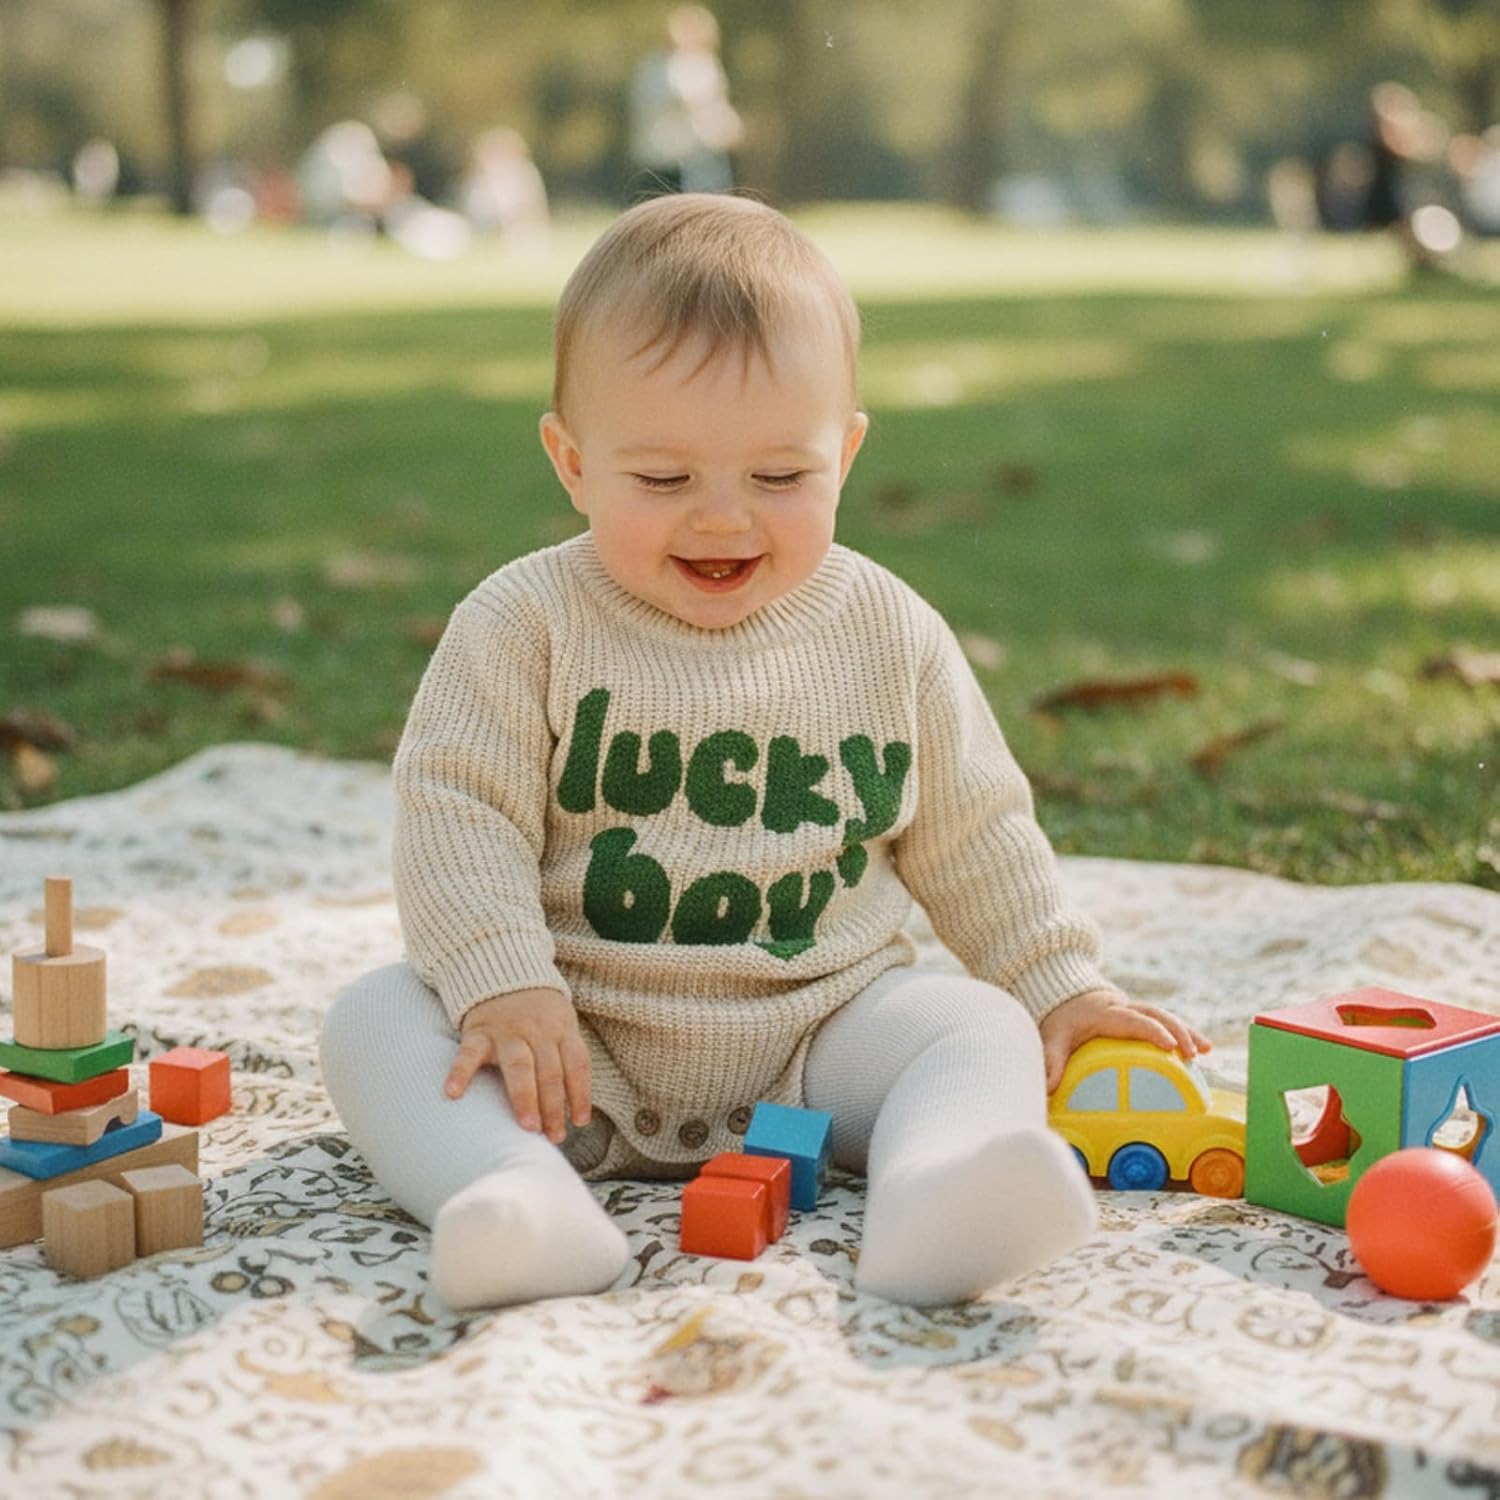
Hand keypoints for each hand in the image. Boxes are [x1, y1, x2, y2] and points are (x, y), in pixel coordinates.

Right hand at [445, 987, 591, 1142]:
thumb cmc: (538, 1010)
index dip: (580, 1094)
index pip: (576, 1065)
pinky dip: (460, 1072)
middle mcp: (537, 1031)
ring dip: (525, 1098)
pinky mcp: (478, 1031)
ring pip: (520, 1066)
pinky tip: (452, 1093)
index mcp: (561, 1029)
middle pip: (550, 1072)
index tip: (579, 1122)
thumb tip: (573, 1107)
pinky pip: (468, 1053)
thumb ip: (565, 1056)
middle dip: (554, 1107)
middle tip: (553, 1136)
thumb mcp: (560, 1024)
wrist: (504, 970)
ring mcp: (507, 1031)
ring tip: (528, 1126)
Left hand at [1038, 988, 1210, 1094]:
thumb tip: (1048, 1087)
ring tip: (1205, 1051)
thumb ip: (1052, 1060)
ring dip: (1187, 1032)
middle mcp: (1125, 1008)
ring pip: (1166, 1016)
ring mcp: (1136, 1010)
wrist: (1067, 998)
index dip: (1151, 1031)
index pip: (1132, 1020)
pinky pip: (1168, 1023)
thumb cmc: (1063, 1020)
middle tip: (1192, 1053)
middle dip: (1177, 1032)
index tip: (1169, 1046)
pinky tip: (1205, 1049)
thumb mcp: (1054, 1037)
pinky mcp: (1144, 1017)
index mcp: (1106, 1012)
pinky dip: (1186, 1034)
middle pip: (1156, 1014)